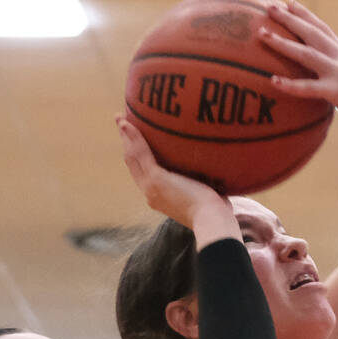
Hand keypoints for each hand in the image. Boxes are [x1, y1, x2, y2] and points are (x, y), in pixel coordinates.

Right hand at [116, 116, 230, 232]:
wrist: (212, 221)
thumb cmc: (216, 212)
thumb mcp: (207, 195)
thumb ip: (204, 183)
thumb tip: (217, 170)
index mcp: (159, 197)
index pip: (143, 172)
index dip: (136, 155)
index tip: (134, 141)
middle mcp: (150, 193)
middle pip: (133, 163)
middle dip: (126, 142)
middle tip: (122, 123)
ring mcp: (151, 187)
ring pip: (133, 156)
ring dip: (125, 136)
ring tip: (120, 117)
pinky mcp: (156, 179)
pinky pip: (141, 153)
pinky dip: (133, 137)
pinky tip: (128, 123)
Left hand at [261, 0, 337, 167]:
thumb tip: (323, 81)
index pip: (323, 28)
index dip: (305, 14)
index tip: (288, 1)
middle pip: (312, 32)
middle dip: (290, 18)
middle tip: (269, 6)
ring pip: (307, 54)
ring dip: (283, 43)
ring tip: (262, 34)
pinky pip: (309, 88)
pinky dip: (290, 85)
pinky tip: (272, 82)